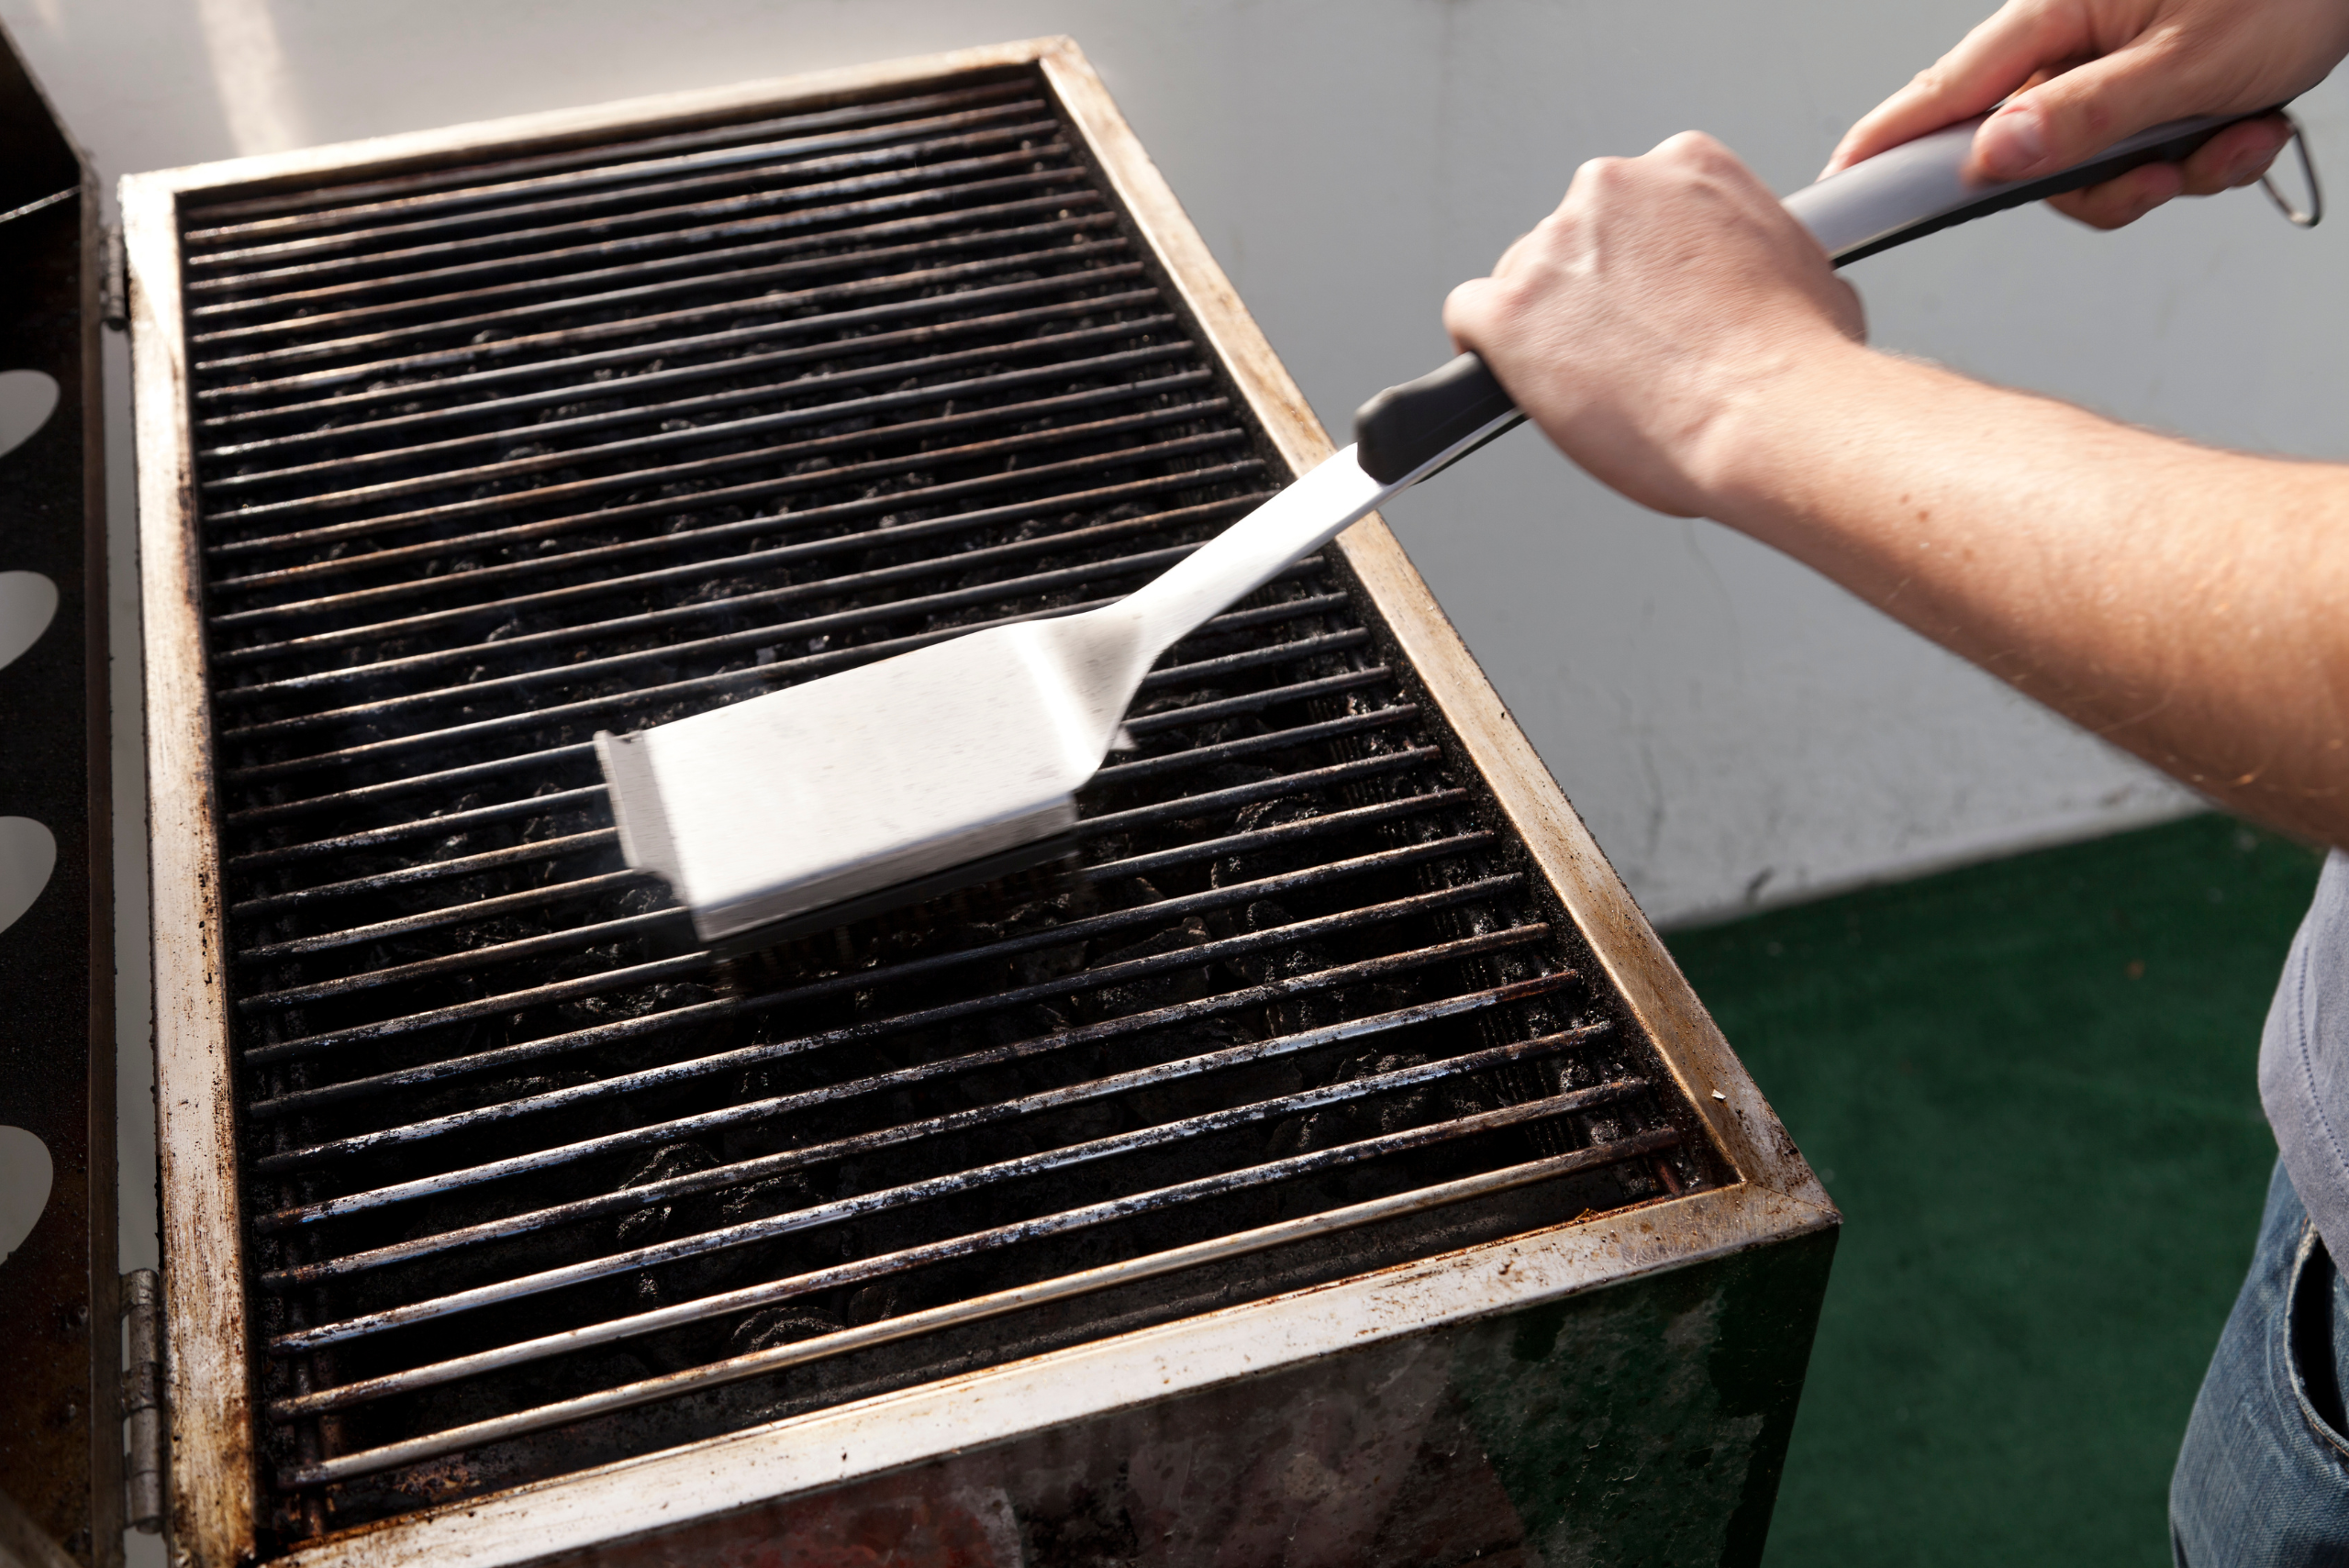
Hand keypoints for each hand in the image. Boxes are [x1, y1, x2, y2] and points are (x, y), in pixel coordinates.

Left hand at [1442, 133, 1864, 518]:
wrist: (1773, 415)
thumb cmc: (1798, 360)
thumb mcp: (1801, 267)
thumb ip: (1746, 253)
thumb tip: (1745, 282)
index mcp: (1684, 166)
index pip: (1629, 206)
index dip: (1636, 264)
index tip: (1646, 301)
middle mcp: (1611, 191)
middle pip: (1571, 240)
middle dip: (1590, 295)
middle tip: (1624, 352)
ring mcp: (1552, 249)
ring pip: (1521, 280)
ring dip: (1546, 326)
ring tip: (1596, 384)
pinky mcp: (1506, 312)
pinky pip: (1468, 317)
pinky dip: (1486, 351)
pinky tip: (1518, 381)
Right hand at [1824, 0, 2346, 228]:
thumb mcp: (2189, 63)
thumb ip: (2083, 118)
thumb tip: (1990, 157)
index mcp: (2055, 13)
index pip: (1945, 93)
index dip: (1887, 144)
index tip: (1842, 190)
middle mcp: (2074, 39)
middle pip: (2026, 153)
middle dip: (2101, 185)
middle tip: (2162, 177)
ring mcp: (2113, 63)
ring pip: (2095, 165)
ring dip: (2170, 172)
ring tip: (2235, 136)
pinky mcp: (2154, 80)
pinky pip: (2147, 152)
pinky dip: (2202, 155)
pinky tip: (2249, 126)